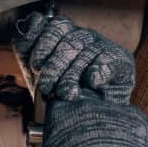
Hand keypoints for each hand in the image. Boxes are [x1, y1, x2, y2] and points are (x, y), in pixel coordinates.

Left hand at [13, 13, 134, 104]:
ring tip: (66, 94)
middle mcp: (81, 37)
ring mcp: (101, 46)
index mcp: (62, 36)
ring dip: (70, 74)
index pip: (50, 25)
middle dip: (52, 65)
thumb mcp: (38, 75)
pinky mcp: (120, 60)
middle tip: (47, 87)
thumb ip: (27, 48)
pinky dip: (96, 72)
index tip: (35, 66)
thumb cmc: (63, 95)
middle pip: (64, 37)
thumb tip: (29, 26)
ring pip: (82, 49)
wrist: (93, 120)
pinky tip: (91, 82)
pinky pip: (106, 60)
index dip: (39, 42)